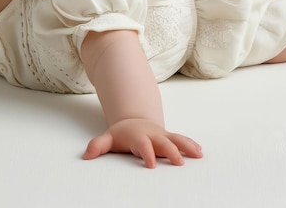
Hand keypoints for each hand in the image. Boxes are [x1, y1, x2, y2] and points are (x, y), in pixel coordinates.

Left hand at [82, 118, 202, 167]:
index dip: (146, 154)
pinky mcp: (170, 138)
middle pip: (163, 142)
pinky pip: (182, 140)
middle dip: (171, 151)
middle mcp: (153, 135)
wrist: (134, 121)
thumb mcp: (108, 138)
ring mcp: (162, 136)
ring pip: (176, 139)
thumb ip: (98, 145)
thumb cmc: (122, 134)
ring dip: (186, 146)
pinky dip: (190, 144)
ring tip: (197, 154)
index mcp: (138, 136)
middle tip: (178, 162)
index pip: (142, 145)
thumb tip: (87, 155)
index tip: (151, 164)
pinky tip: (199, 151)